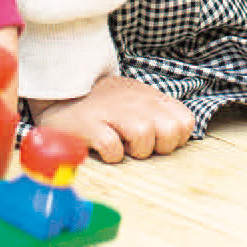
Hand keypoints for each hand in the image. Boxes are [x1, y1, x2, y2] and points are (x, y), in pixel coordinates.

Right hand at [27, 75, 193, 162]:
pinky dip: (110, 154)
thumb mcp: (137, 99)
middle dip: (157, 147)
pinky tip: (102, 147)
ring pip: (144, 139)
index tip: (157, 140)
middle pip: (170, 133)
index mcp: (151, 97)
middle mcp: (137, 102)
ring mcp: (114, 111)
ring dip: (133, 150)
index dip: (175, 138)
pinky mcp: (91, 125)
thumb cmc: (103, 103)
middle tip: (138, 144)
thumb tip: (177, 135)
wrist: (61, 92)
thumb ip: (158, 112)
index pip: (185, 122)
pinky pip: (113, 149)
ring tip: (119, 142)